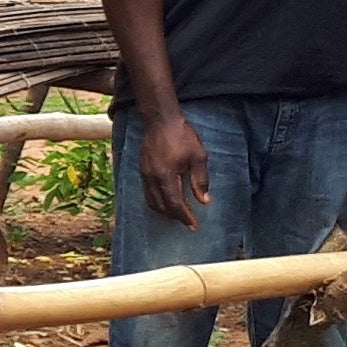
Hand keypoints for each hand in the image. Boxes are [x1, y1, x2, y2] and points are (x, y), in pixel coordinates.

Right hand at [134, 111, 210, 228]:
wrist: (160, 120)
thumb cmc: (182, 136)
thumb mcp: (198, 157)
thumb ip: (200, 180)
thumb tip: (204, 201)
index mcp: (166, 176)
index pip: (174, 204)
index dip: (184, 216)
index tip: (194, 225)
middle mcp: (151, 178)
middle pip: (160, 206)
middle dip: (174, 216)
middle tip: (188, 221)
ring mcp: (144, 174)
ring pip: (151, 201)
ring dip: (164, 211)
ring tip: (177, 214)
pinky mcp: (142, 170)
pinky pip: (147, 192)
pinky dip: (157, 201)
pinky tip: (167, 199)